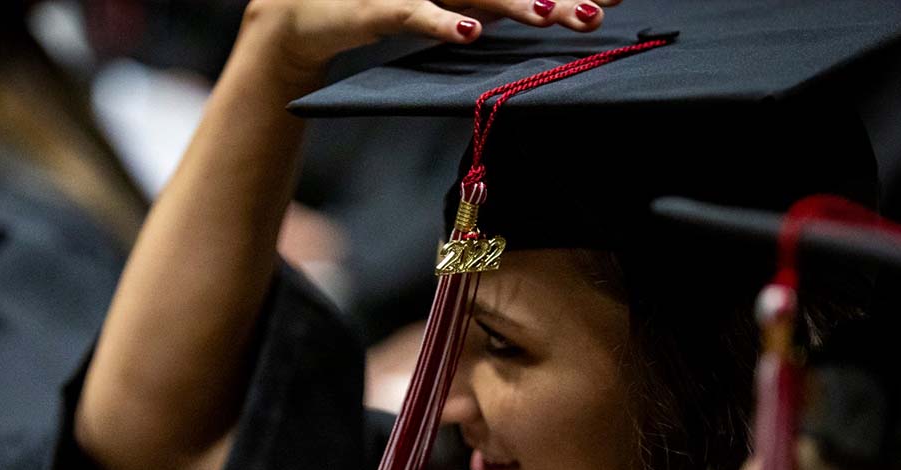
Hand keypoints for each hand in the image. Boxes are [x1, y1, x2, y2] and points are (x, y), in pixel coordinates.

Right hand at [241, 0, 622, 80]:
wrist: (302, 15)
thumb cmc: (376, 8)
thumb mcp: (439, 6)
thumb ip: (484, 6)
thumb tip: (546, 11)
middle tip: (599, 12)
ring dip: (511, 3)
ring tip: (549, 15)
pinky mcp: (375, 3)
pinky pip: (410, 11)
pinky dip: (438, 22)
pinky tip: (468, 35)